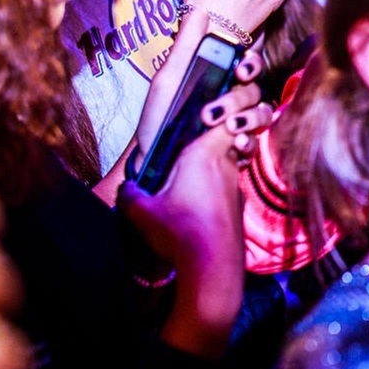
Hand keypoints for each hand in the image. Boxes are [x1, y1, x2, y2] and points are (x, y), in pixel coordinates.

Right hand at [119, 82, 273, 356]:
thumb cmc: (180, 235)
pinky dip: (224, 176)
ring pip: (240, 151)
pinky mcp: (238, 206)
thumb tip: (125, 188)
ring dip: (229, 147)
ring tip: (206, 154)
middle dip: (236, 112)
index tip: (211, 96)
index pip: (227, 109)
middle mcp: (226, 163)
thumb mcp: (141, 211)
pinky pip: (234, 179)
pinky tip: (203, 192)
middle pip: (243, 123)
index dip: (224, 97)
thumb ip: (130, 193)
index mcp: (205, 153)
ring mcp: (236, 185)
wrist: (213, 272)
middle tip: (213, 117)